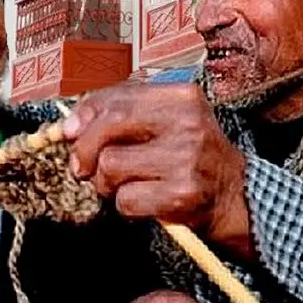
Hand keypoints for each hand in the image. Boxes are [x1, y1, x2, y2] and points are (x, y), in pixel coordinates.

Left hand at [62, 83, 253, 260]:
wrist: (234, 196)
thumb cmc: (189, 157)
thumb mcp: (165, 122)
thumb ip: (120, 115)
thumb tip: (68, 127)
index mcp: (181, 97)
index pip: (117, 96)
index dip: (84, 115)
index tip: (69, 132)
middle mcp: (187, 123)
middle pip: (109, 126)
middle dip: (85, 149)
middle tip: (83, 167)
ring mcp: (186, 159)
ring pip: (111, 166)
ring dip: (106, 183)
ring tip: (124, 185)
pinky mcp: (181, 195)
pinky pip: (125, 200)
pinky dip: (125, 206)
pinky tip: (143, 201)